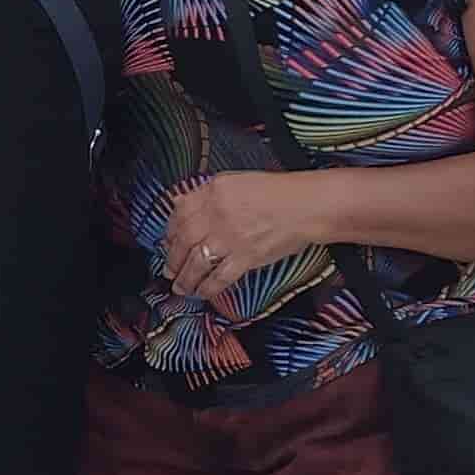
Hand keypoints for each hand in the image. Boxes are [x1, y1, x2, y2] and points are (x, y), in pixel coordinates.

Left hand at [161, 170, 327, 312]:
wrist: (306, 206)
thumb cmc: (278, 193)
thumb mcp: (236, 181)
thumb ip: (207, 193)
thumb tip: (181, 204)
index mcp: (214, 191)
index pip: (179, 213)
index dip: (169, 233)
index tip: (167, 244)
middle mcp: (217, 213)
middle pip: (183, 241)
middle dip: (172, 260)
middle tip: (169, 271)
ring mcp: (230, 237)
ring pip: (196, 263)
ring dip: (185, 279)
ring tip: (181, 288)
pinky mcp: (245, 257)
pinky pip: (219, 277)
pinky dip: (208, 288)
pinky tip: (203, 292)